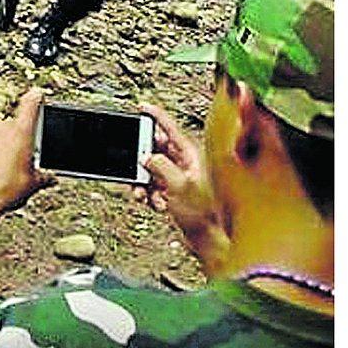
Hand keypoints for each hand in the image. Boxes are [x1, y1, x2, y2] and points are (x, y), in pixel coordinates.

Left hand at [0, 89, 54, 219]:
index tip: (37, 94)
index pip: (31, 104)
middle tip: (16, 159)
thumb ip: (44, 176)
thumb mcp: (33, 184)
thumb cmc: (5, 190)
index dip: (36, 98)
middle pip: (11, 125)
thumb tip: (50, 178)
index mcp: (21, 132)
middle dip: (14, 139)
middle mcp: (0, 126)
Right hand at [141, 103, 228, 272]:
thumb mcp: (179, 186)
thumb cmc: (206, 214)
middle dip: (142, 161)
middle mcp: (186, 163)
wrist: (211, 240)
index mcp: (192, 155)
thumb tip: (145, 156)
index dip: (155, 116)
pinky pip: (153, 185)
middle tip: (135, 167)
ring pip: (151, 170)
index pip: (170, 129)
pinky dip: (149, 194)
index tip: (141, 107)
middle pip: (156, 150)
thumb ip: (160, 166)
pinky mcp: (174, 191)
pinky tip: (155, 203)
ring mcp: (180, 177)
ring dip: (144, 183)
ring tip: (146, 196)